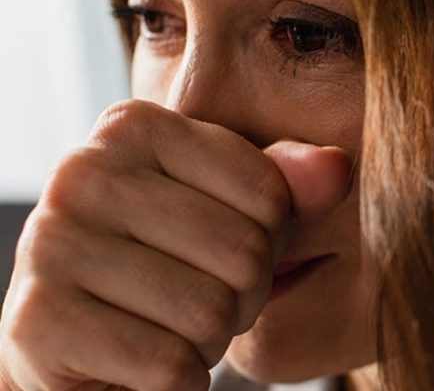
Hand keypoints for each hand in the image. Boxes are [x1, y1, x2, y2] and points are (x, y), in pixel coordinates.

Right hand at [0, 100, 351, 390]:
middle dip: (244, 293)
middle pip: (244, 251)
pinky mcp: (38, 320)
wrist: (83, 330)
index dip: (271, 238)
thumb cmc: (168, 257)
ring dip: (211, 337)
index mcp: (134, 126)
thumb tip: (337, 168)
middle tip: (204, 293)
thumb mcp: (230, 206)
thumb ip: (285, 183)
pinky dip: (180, 378)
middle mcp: (83, 171)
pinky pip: (170, 366)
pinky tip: (148, 358)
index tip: (228, 245)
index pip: (270, 192)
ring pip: (210, 312)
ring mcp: (51, 242)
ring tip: (175, 322)